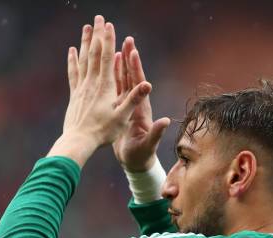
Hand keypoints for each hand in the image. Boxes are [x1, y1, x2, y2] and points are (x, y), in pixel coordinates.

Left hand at [49, 16, 150, 166]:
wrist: (78, 141)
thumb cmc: (103, 132)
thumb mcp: (122, 117)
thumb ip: (134, 99)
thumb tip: (147, 84)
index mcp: (105, 87)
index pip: (106, 58)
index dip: (108, 40)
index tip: (109, 25)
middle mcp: (92, 83)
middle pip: (94, 53)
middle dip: (97, 35)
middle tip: (99, 18)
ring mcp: (81, 88)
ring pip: (83, 59)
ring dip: (84, 42)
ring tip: (86, 27)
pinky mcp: (75, 94)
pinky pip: (73, 72)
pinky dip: (73, 60)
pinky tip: (72, 51)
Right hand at [112, 37, 170, 171]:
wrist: (136, 162)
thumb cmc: (142, 156)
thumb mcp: (148, 145)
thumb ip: (157, 133)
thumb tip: (165, 122)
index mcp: (142, 110)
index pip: (140, 85)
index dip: (136, 69)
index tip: (133, 52)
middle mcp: (137, 105)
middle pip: (132, 78)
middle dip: (130, 59)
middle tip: (127, 39)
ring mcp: (128, 106)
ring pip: (123, 81)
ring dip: (120, 64)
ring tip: (117, 46)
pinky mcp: (120, 110)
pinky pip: (115, 90)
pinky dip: (112, 77)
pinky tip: (106, 67)